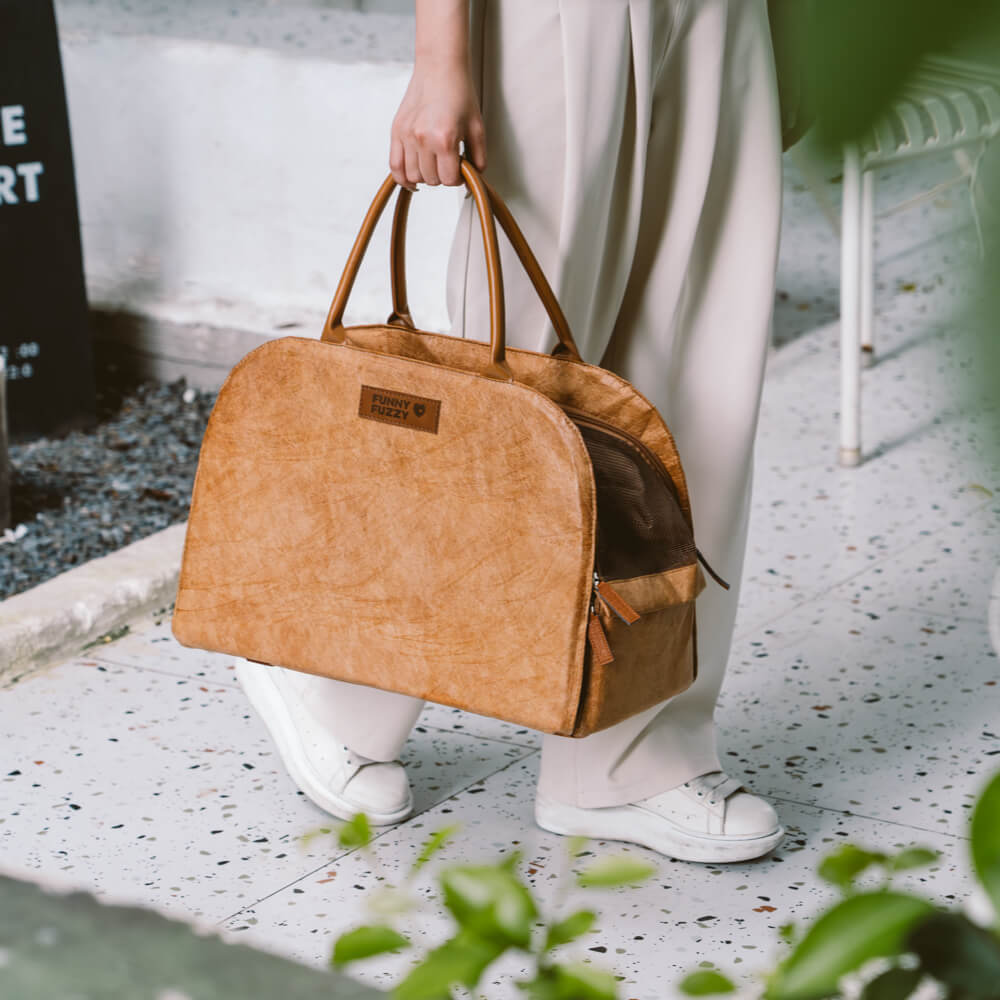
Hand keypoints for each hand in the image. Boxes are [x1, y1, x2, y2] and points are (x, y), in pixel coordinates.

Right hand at [390, 63, 486, 190]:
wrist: (439, 67)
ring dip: (426, 176)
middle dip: (443, 176)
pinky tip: (413, 181)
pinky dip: (402, 178)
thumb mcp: (477, 127)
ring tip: (434, 164)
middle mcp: (422, 139)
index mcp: (444, 139)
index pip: (449, 180)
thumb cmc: (460, 93)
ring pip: (413, 176)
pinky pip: (395, 166)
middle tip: (449, 163)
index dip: (459, 179)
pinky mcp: (396, 131)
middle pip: (431, 180)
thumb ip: (479, 158)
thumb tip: (475, 179)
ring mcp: (407, 135)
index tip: (461, 169)